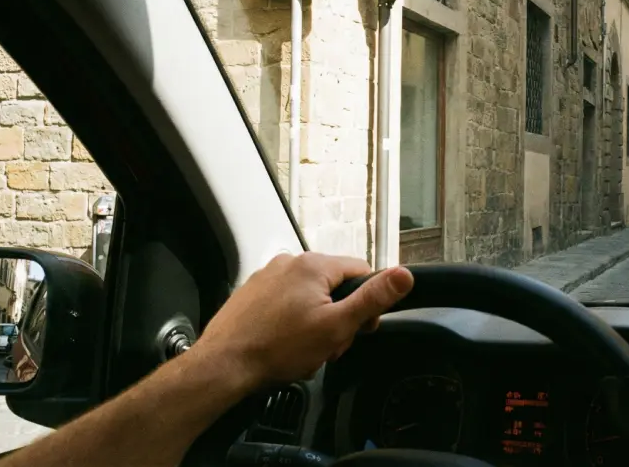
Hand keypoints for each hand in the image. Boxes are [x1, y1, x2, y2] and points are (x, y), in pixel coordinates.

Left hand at [194, 253, 413, 387]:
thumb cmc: (278, 348)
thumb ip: (373, 298)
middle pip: (334, 286)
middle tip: (328, 346)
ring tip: (304, 351)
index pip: (361, 272)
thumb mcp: (337, 326)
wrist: (223, 366)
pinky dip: (291, 323)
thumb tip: (405, 274)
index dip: (367, 304)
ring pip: (310, 297)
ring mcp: (267, 276)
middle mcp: (289, 262)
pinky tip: (284, 346)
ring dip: (316, 323)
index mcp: (314, 264)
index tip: (359, 329)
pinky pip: (286, 303)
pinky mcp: (251, 294)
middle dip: (337, 318)